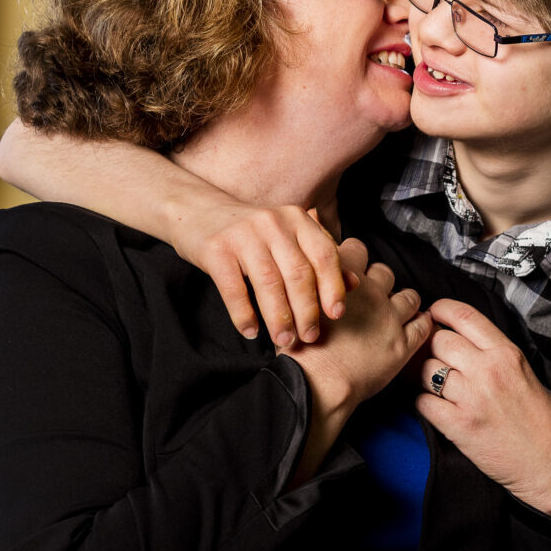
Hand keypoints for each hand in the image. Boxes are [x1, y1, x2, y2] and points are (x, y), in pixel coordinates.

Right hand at [167, 201, 345, 347]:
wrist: (196, 210)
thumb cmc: (249, 231)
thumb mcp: (287, 237)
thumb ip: (319, 257)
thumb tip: (354, 283)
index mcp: (296, 219)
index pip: (324, 254)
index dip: (333, 286)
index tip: (337, 316)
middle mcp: (273, 222)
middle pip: (299, 273)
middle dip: (308, 310)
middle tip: (310, 338)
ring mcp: (243, 234)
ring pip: (269, 283)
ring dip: (279, 317)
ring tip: (283, 340)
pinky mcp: (216, 249)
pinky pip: (234, 288)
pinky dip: (243, 314)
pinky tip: (250, 331)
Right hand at [281, 238, 430, 412]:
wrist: (316, 381)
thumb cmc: (299, 347)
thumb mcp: (295, 302)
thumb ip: (307, 281)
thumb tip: (309, 274)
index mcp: (344, 277)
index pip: (358, 248)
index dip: (355, 258)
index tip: (351, 270)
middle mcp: (371, 291)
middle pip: (385, 272)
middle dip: (379, 282)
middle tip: (369, 298)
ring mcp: (390, 316)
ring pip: (409, 296)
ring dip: (403, 301)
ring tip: (394, 312)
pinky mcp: (403, 343)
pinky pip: (423, 326)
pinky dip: (422, 323)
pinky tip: (417, 325)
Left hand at [414, 299, 550, 518]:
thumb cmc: (543, 422)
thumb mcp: (525, 373)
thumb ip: (494, 354)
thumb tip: (459, 341)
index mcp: (507, 354)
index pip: (464, 316)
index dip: (440, 309)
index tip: (432, 313)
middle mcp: (488, 371)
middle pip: (438, 340)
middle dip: (428, 344)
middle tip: (429, 354)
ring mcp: (471, 398)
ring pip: (425, 370)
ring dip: (421, 374)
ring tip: (430, 382)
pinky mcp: (459, 426)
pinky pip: (422, 402)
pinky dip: (422, 401)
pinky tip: (433, 405)